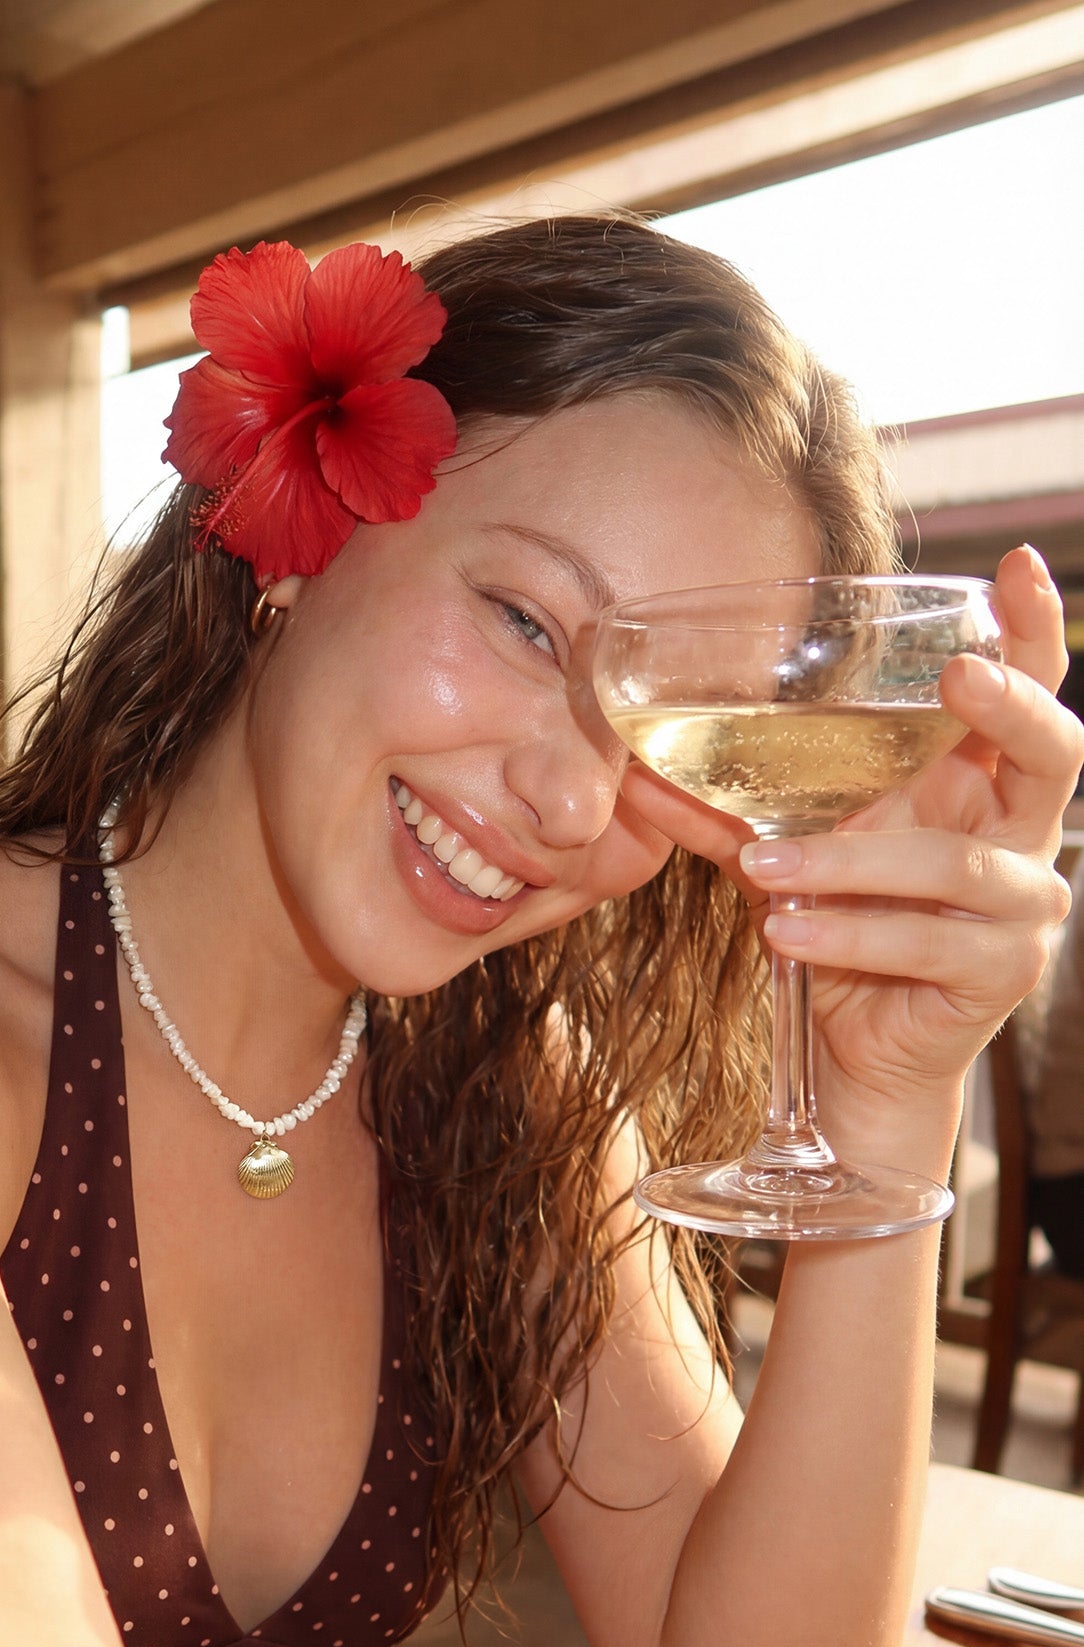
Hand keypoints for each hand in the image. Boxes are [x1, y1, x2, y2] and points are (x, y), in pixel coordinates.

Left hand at [617, 547, 1083, 1131]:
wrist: (855, 1053)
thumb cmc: (832, 930)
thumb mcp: (779, 854)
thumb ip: (726, 808)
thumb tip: (630, 763)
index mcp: (976, 785)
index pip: (1029, 691)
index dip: (1032, 627)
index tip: (1013, 567)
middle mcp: (1018, 836)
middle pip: (1053, 752)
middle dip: (1010, 706)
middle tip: (954, 677)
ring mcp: (1020, 907)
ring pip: (953, 865)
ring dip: (851, 862)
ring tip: (765, 872)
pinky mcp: (998, 971)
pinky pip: (926, 941)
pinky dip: (847, 931)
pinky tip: (786, 932)